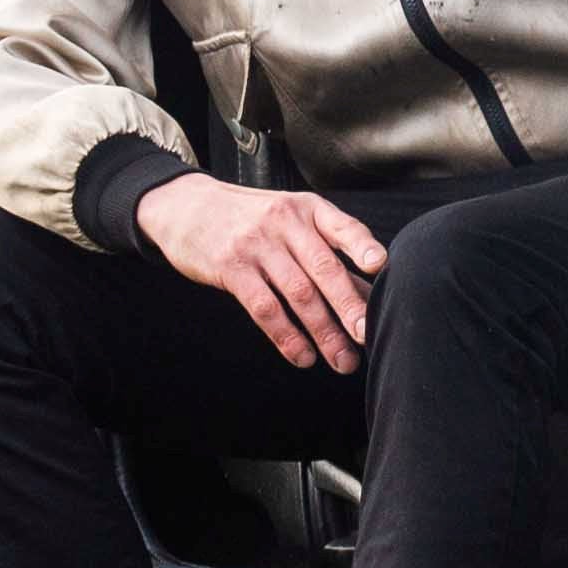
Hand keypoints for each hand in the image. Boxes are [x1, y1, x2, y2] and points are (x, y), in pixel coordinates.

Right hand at [135, 172, 385, 371]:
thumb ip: (323, 249)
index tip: (380, 267)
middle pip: (324, 268)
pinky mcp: (231, 268)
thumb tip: (365, 292)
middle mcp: (286, 223)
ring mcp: (257, 245)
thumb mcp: (288, 219)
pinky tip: (303, 357)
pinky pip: (266, 308)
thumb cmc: (251, 219)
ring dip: (323, 332)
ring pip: (298, 294)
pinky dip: (287, 336)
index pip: (342, 226)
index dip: (362, 246)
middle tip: (368, 337)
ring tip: (342, 360)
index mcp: (308, 208)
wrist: (187, 207)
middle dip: (350, 306)